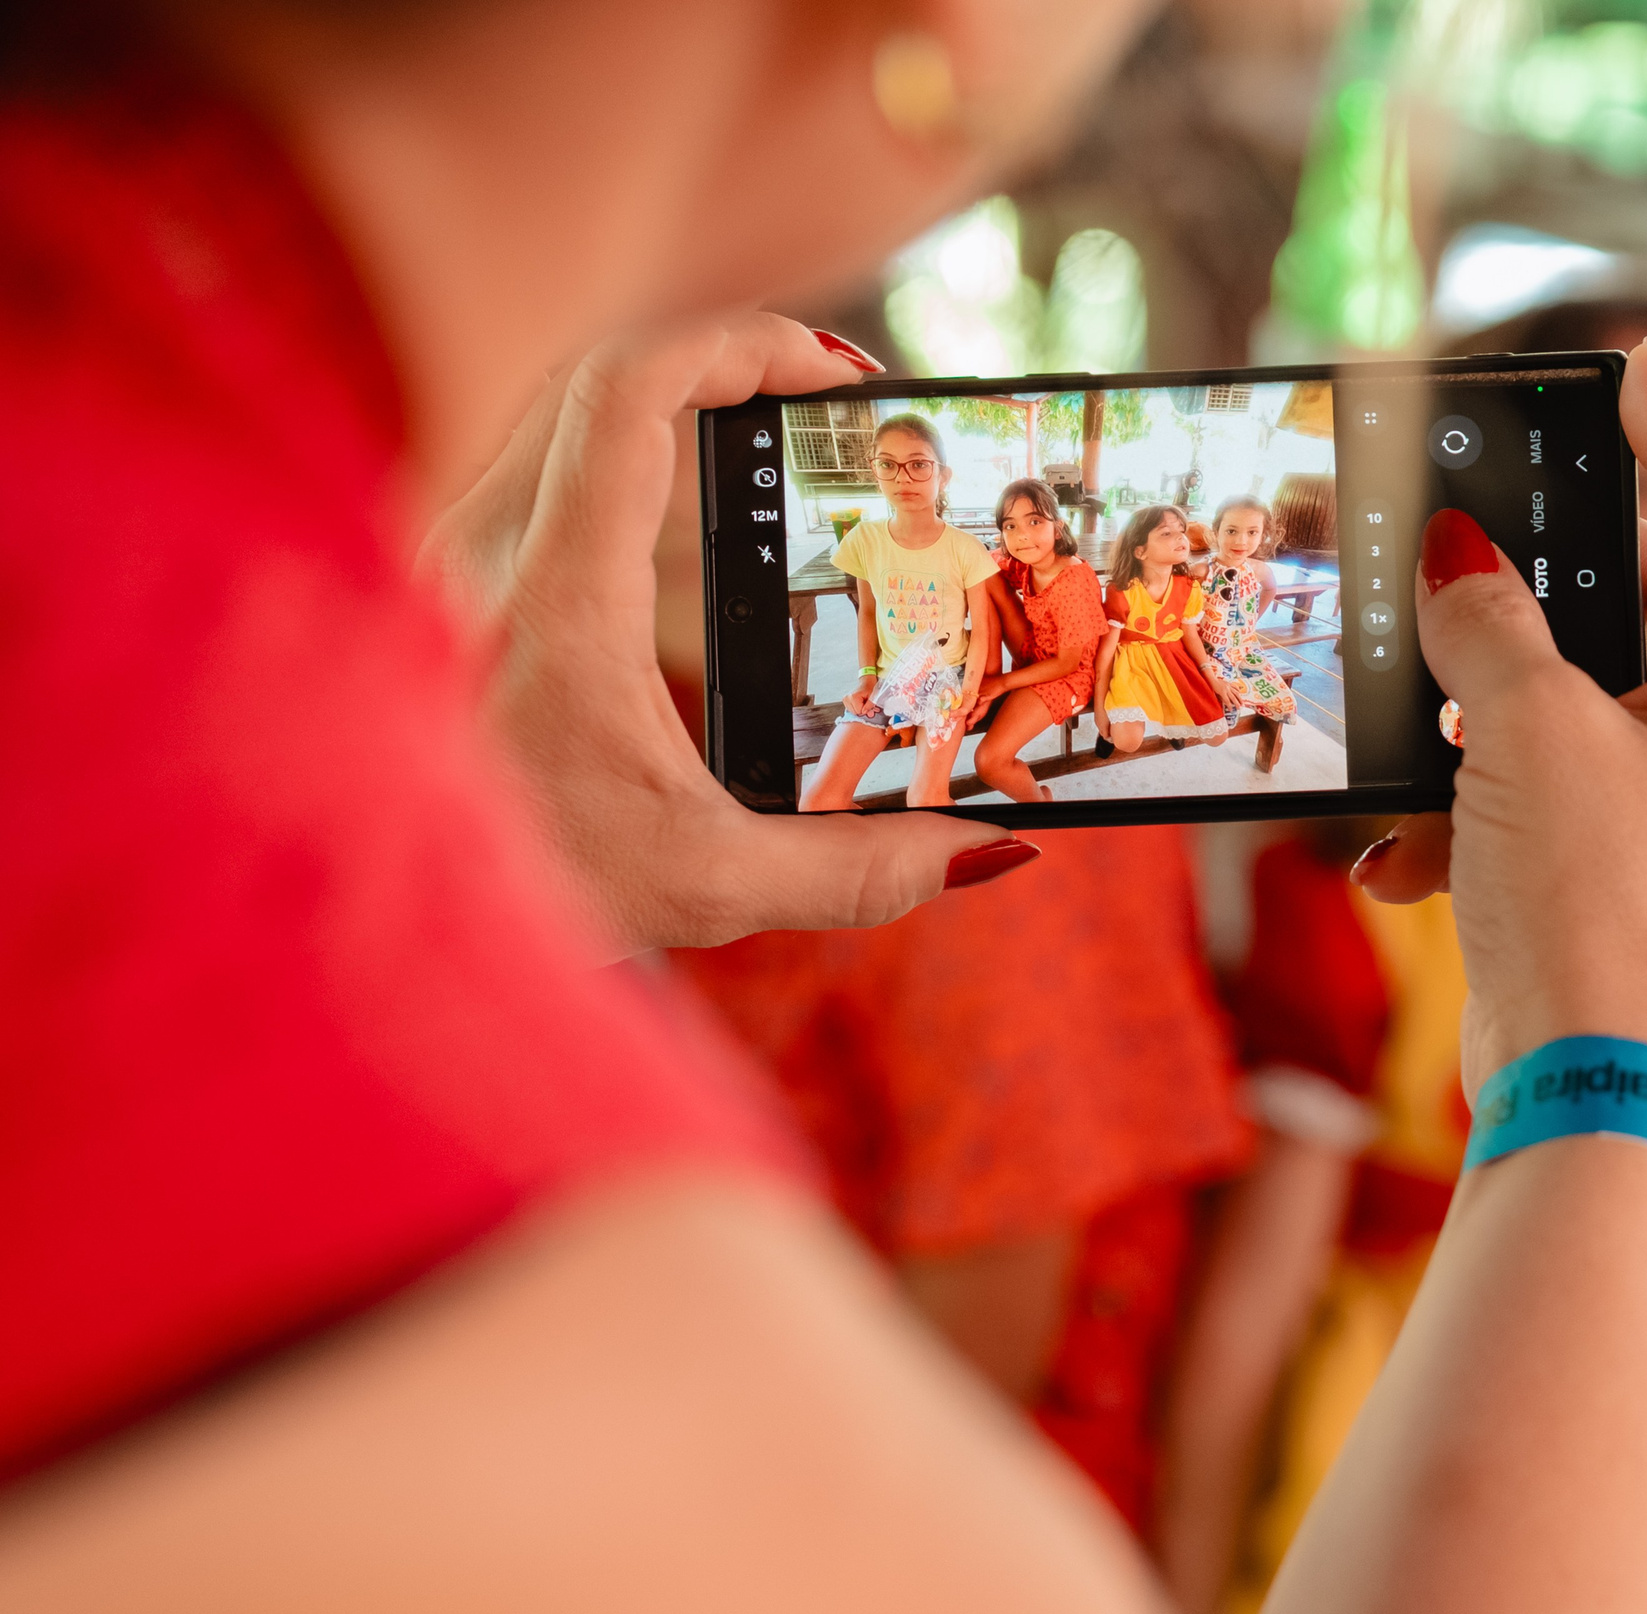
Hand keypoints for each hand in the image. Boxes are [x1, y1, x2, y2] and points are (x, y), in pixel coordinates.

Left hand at [420, 313, 1013, 953]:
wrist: (354, 934)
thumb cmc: (513, 898)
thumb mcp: (708, 889)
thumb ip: (861, 872)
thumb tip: (991, 850)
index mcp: (552, 597)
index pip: (632, 393)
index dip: (741, 345)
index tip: (835, 370)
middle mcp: (482, 552)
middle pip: (603, 378)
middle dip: (728, 364)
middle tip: (829, 400)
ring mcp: (448, 560)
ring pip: (562, 416)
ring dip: (672, 407)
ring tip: (773, 443)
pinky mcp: (440, 588)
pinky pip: (535, 471)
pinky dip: (621, 457)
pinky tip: (686, 520)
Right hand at [844, 676, 877, 715]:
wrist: (866, 683)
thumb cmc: (870, 688)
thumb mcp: (873, 696)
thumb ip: (870, 706)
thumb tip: (869, 714)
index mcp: (853, 697)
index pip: (859, 712)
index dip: (866, 709)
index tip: (868, 703)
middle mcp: (847, 698)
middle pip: (855, 713)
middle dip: (862, 709)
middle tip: (865, 702)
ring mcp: (845, 700)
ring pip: (853, 712)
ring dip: (859, 709)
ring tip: (862, 701)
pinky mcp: (845, 701)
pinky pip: (851, 710)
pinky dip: (856, 708)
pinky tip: (859, 702)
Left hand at [1215, 676, 1243, 709]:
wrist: (1213, 679)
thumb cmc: (1213, 687)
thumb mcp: (1216, 694)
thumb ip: (1221, 698)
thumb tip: (1226, 703)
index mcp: (1222, 692)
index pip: (1227, 701)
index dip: (1229, 706)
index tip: (1231, 710)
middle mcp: (1227, 689)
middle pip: (1233, 697)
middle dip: (1237, 704)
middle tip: (1239, 708)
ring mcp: (1229, 686)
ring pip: (1236, 693)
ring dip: (1240, 698)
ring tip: (1242, 703)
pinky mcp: (1230, 684)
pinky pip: (1235, 687)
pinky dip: (1238, 690)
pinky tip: (1240, 694)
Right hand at [1355, 340, 1646, 1088]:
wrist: (1584, 1095)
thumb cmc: (1595, 909)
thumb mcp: (1527, 732)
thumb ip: (1486, 624)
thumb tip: (1453, 561)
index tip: (1621, 376)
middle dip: (1548, 582)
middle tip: (1469, 552)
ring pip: (1586, 694)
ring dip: (1488, 708)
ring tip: (1425, 719)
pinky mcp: (1622, 867)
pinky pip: (1546, 791)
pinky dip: (1474, 809)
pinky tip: (1406, 856)